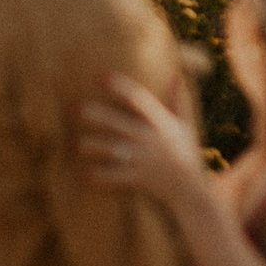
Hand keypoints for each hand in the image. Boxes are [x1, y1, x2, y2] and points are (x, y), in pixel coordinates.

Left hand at [78, 75, 209, 205]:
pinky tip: (82, 173)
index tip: (99, 77)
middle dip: (92, 114)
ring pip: (107, 149)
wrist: (192, 192)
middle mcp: (149, 139)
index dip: (119, 87)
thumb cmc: (186, 155)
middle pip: (115, 122)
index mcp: (160, 123)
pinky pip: (110, 177)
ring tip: (77, 143)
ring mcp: (142, 160)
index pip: (138, 99)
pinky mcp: (136, 180)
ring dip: (89, 145)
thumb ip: (180, 100)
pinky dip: (94, 176)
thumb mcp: (187, 126)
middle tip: (73, 109)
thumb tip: (177, 74)